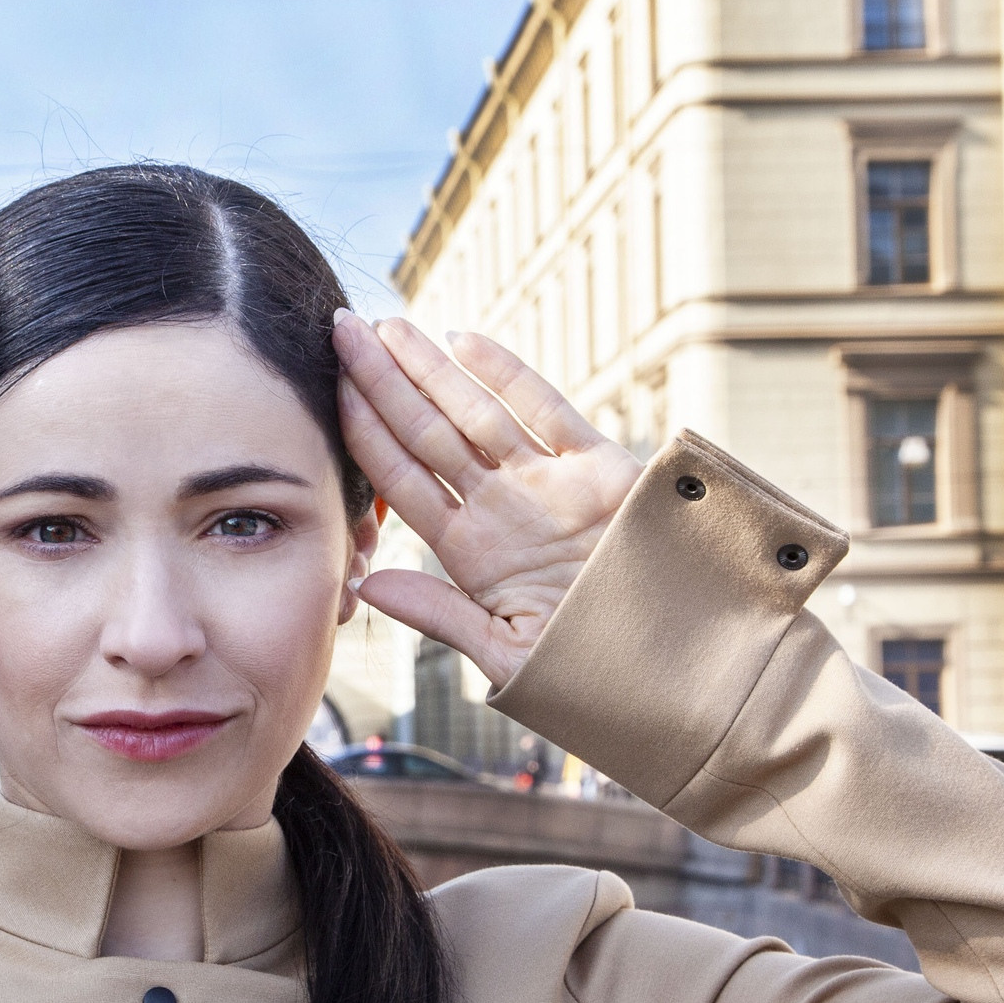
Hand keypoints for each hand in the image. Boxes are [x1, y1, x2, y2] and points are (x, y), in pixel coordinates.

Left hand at [334, 313, 640, 690]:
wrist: (676, 671)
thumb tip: (368, 586)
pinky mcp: (601, 469)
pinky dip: (507, 375)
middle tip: (339, 330)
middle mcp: (501, 508)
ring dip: (429, 369)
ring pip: (475, 412)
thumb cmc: (590, 676)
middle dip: (383, 382)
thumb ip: (440, 616)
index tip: (327, 389)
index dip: (364, 432)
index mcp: (470, 552)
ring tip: (385, 327)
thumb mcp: (507, 655)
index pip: (401, 480)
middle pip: (427, 434)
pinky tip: (461, 343)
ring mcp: (548, 484)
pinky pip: (546, 411)